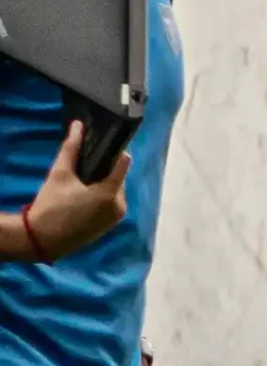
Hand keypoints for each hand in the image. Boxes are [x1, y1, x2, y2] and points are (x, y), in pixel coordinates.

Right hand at [20, 122, 130, 261]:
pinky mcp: (110, 225)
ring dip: (102, 183)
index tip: (100, 145)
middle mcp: (120, 205)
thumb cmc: (51, 205)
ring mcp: (117, 217)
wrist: (43, 239)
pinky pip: (111, 203)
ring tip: (81, 180)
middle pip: (118, 176)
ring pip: (115, 190)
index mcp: (111, 192)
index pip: (124, 162)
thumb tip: (78, 125)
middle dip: (104, 169)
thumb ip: (71, 148)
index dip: (114, 150)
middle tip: (84, 165)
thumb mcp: (59, 174)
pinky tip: (84, 195)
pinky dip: (102, 196)